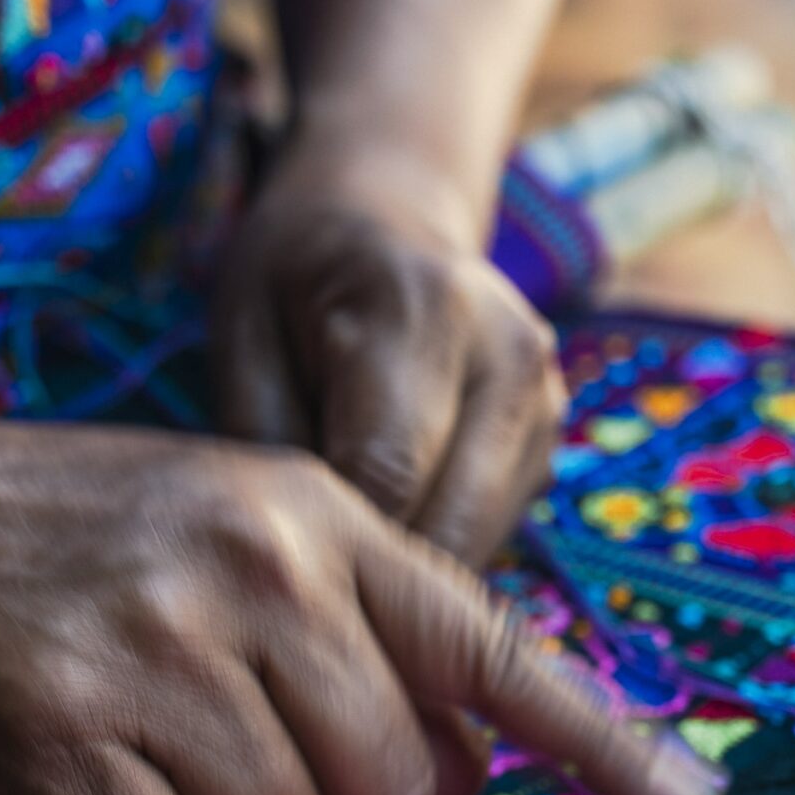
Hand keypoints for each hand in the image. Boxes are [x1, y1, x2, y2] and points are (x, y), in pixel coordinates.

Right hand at [0, 412, 720, 794]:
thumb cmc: (25, 545)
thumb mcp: (210, 524)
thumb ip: (342, 627)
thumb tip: (464, 768)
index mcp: (311, 513)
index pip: (494, 646)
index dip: (603, 743)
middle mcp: (255, 569)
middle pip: (394, 793)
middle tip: (236, 781)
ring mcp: (157, 648)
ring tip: (139, 772)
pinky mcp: (60, 736)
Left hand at [207, 139, 565, 566]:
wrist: (388, 222)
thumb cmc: (295, 279)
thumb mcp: (243, 332)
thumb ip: (262, 440)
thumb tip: (291, 554)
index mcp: (421, 310)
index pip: (386, 476)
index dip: (324, 538)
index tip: (272, 554)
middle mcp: (508, 357)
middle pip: (448, 527)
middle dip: (369, 568)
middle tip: (300, 572)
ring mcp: (544, 404)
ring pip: (476, 545)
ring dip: (405, 565)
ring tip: (339, 536)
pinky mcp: (551, 445)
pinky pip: (488, 535)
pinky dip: (433, 545)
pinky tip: (383, 511)